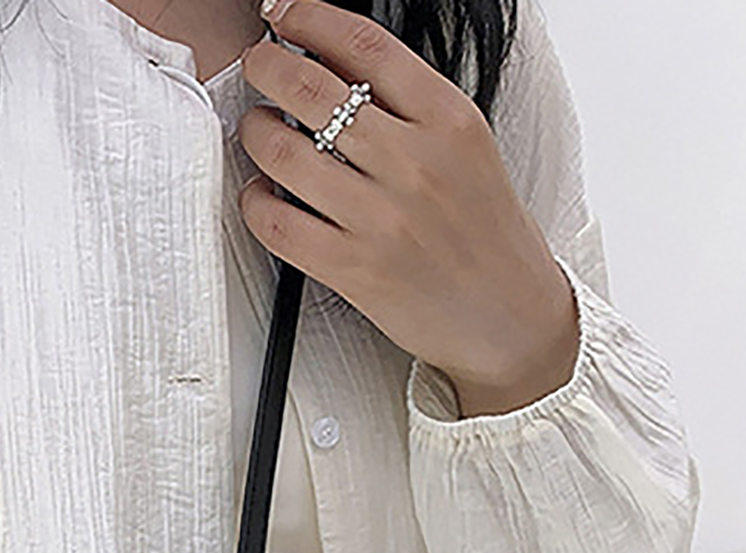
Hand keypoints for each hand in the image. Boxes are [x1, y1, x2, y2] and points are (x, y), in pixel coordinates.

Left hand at [235, 0, 579, 416]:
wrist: (508, 315)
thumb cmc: (484, 232)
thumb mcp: (466, 148)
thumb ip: (411, 108)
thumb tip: (340, 69)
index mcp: (448, 120)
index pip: (365, 46)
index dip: (311, 20)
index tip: (284, 15)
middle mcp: (413, 162)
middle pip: (315, 90)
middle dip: (268, 65)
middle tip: (256, 64)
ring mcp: (379, 217)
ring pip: (285, 153)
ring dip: (255, 131)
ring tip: (255, 127)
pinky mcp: (352, 269)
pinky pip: (278, 223)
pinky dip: (254, 200)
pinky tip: (257, 191)